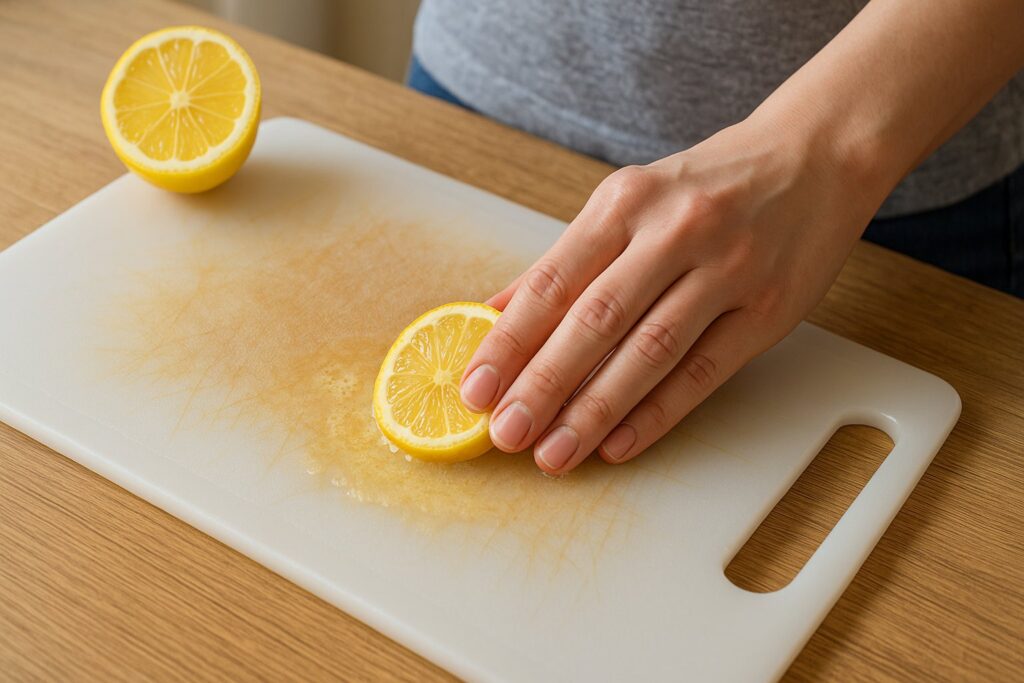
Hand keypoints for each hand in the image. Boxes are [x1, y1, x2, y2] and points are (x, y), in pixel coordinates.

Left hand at [459, 115, 885, 473]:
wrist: (813, 155)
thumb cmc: (706, 186)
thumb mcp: (628, 202)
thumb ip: (563, 260)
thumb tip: (492, 310)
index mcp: (625, 202)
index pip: (553, 281)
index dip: (509, 341)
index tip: (474, 390)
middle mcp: (673, 232)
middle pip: (596, 320)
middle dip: (544, 384)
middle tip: (504, 433)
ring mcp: (727, 270)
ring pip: (649, 351)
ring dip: (595, 410)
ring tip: (554, 454)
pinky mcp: (768, 309)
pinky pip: (704, 370)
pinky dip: (658, 412)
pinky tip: (618, 443)